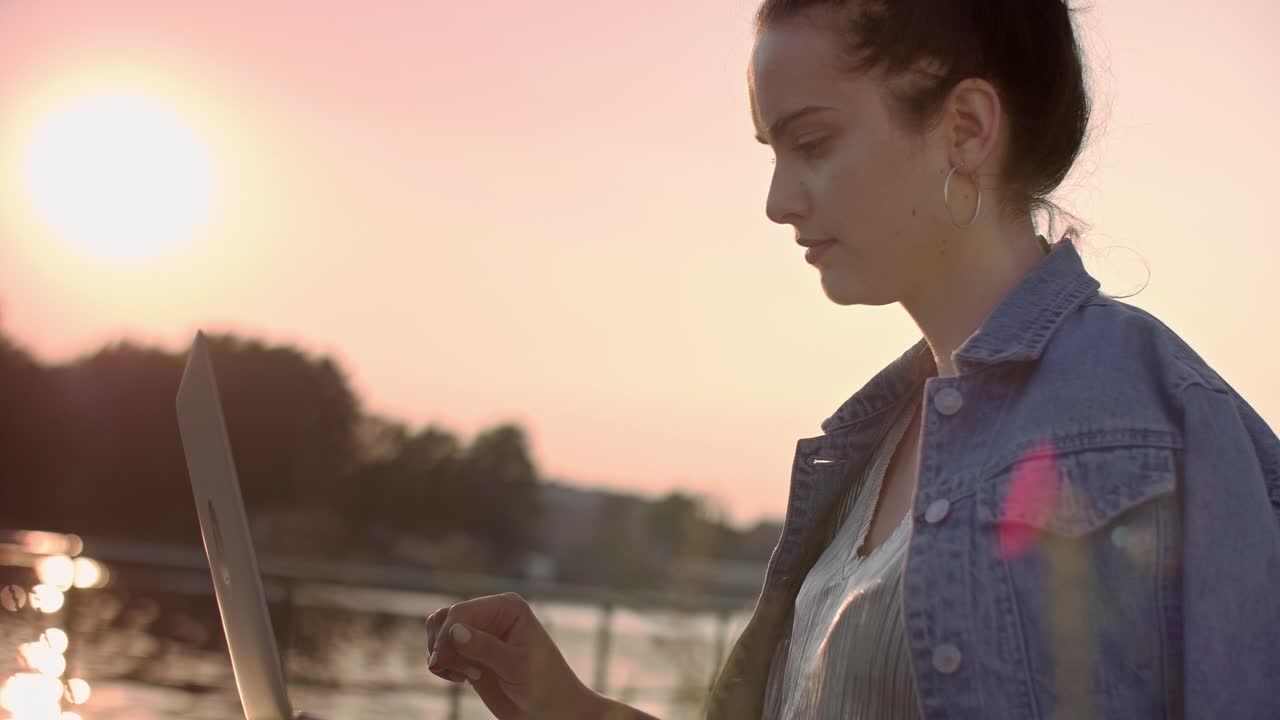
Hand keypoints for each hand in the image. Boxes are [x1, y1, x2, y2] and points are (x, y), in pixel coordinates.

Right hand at [425, 592, 598, 718]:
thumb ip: (485, 648)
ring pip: (439, 633)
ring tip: (464, 676)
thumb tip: (454, 631)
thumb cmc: (544, 684)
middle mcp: (491, 615)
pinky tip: (462, 679)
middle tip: (452, 671)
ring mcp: (479, 635)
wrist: (550, 710)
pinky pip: (442, 652)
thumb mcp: (517, 665)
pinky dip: (443, 665)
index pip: (462, 612)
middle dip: (441, 645)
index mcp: (506, 607)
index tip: (440, 662)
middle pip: (445, 618)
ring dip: (441, 656)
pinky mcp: (471, 655)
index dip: (447, 635)